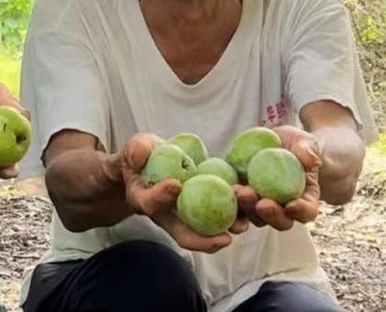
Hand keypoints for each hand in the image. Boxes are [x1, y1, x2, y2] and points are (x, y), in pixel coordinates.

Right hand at [120, 134, 244, 252]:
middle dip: (204, 239)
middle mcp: (166, 216)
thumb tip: (139, 155)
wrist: (152, 162)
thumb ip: (136, 149)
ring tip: (243, 225)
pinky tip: (250, 210)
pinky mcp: (201, 209)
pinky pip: (217, 217)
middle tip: (225, 237)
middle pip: (183, 234)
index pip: (150, 203)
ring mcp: (185, 215)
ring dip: (225, 229)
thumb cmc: (142, 154)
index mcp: (144, 200)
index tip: (176, 184)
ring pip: (204, 231)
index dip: (161, 197)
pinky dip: (233, 215)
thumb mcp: (136, 146)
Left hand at [235, 126, 321, 230]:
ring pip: (256, 216)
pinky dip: (230, 202)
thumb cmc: (296, 144)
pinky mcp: (244, 196)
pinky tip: (226, 190)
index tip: (292, 205)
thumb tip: (310, 159)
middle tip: (262, 204)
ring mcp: (262, 204)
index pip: (307, 212)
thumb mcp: (305, 142)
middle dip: (271, 215)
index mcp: (305, 198)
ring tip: (240, 192)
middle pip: (280, 221)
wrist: (277, 142)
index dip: (301, 212)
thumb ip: (308, 150)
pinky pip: (237, 205)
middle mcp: (284, 208)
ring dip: (248, 209)